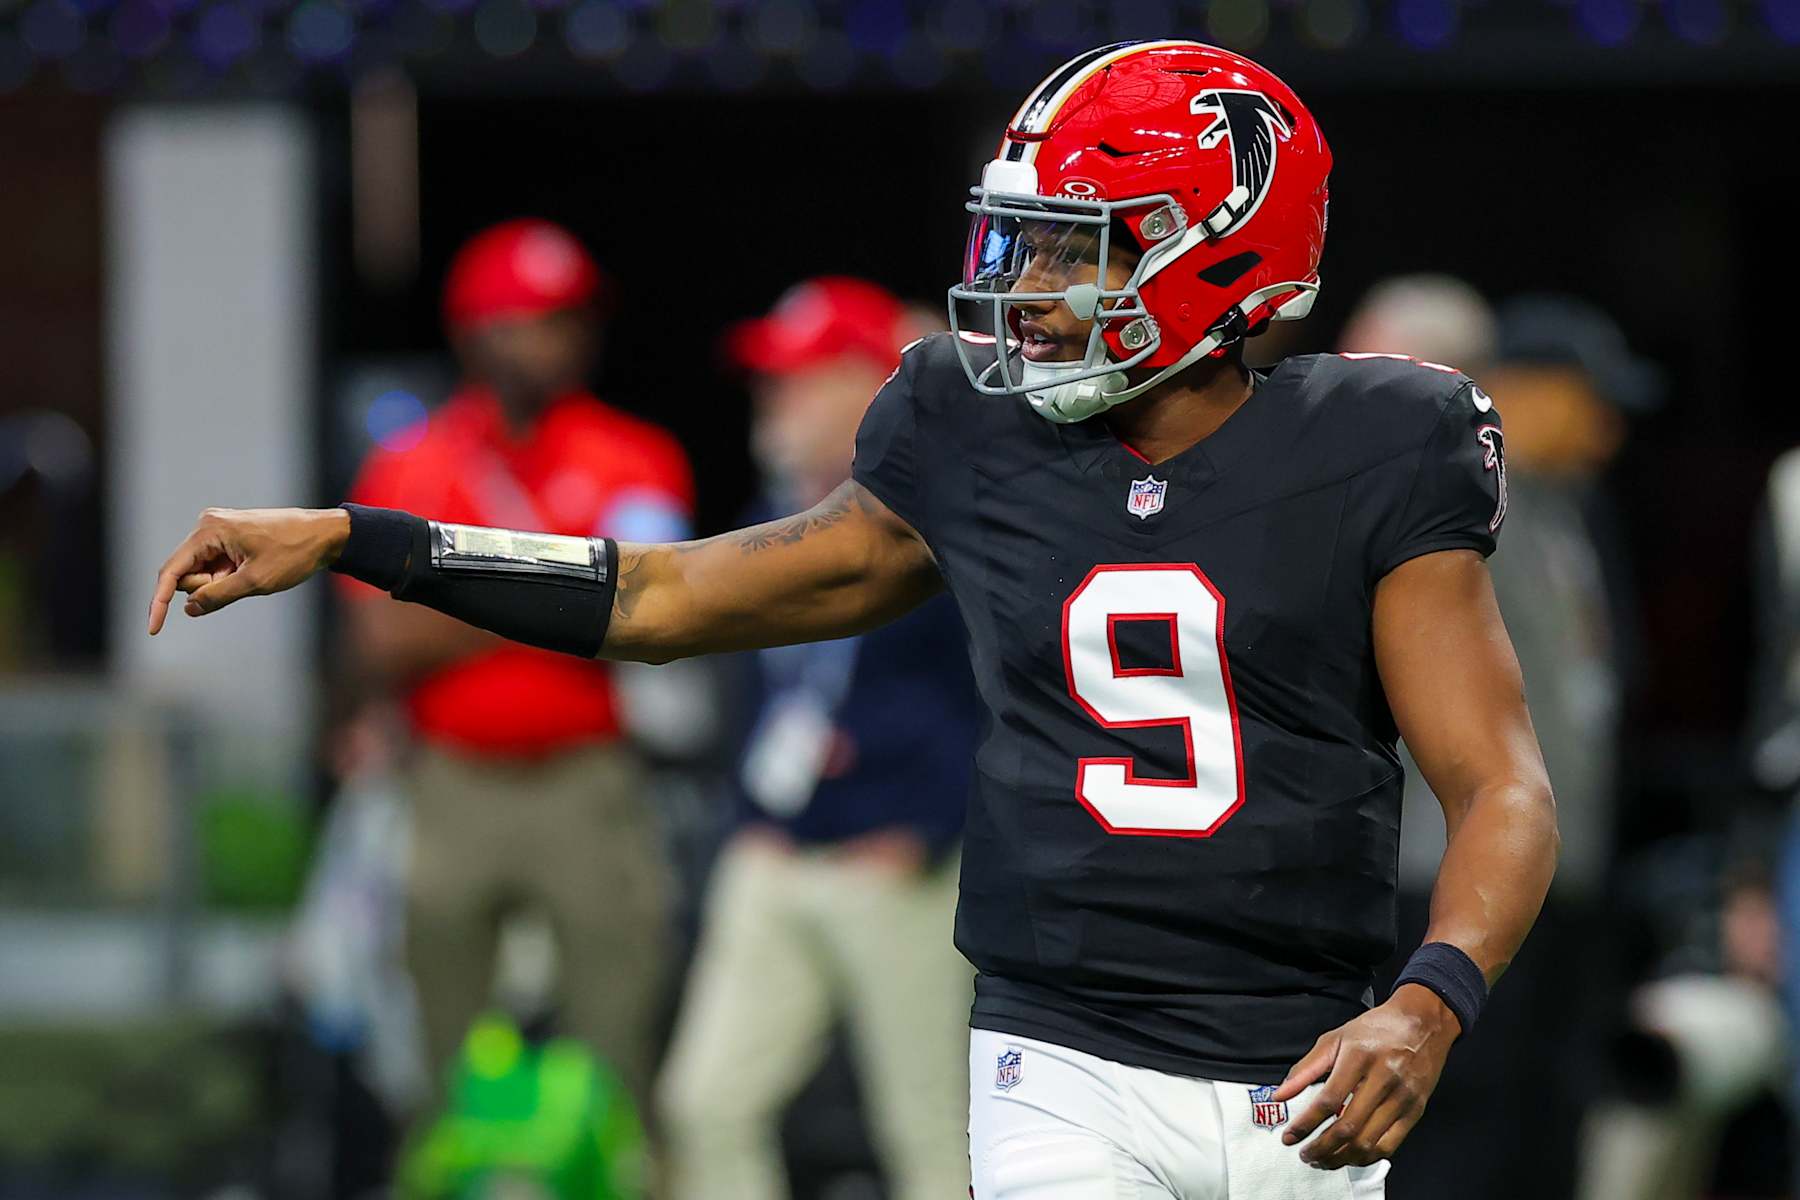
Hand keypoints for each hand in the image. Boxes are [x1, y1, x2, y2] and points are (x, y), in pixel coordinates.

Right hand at [148, 507, 349, 633]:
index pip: (171, 571)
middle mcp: (207, 525)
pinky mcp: (228, 536)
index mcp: (209, 530)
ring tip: (253, 573)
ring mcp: (217, 529)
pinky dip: (229, 577)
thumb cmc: (294, 554)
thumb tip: (189, 609)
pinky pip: (216, 566)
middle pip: (186, 573)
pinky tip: (253, 570)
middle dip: (206, 588)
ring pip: (202, 572)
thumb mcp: (255, 582)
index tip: (153, 629)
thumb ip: (218, 596)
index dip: (159, 602)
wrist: (325, 535)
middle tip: (241, 583)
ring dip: (220, 583)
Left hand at [1270, 984, 1458, 1168]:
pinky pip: (1389, 1145)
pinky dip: (1366, 1157)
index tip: (1289, 1137)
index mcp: (1359, 1057)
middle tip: (1305, 1154)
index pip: (1328, 1100)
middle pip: (1349, 1126)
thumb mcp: (1335, 1039)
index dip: (1306, 1124)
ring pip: (1369, 1142)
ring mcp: (1403, 1097)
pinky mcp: (1416, 1111)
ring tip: (1323, 1160)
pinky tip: (1349, 1156)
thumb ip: (1305, 1068)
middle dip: (1322, 1148)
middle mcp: (1384, 1078)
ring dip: (1341, 1158)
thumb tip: (1280, 1095)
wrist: (1422, 1023)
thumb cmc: (1375, 1030)